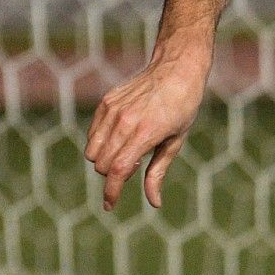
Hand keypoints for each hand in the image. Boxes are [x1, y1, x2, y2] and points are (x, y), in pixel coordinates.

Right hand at [84, 57, 206, 209]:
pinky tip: (120, 136)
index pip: (118, 170)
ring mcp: (113, 109)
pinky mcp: (106, 102)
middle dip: (113, 175)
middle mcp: (125, 121)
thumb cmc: (182, 107)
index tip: (110, 205)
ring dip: (104, 160)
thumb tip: (154, 203)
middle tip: (135, 163)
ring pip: (92, 150)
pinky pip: (93, 133)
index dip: (112, 191)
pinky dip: (100, 142)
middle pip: (102, 164)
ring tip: (127, 150)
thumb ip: (158, 173)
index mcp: (145, 133)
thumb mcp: (175, 142)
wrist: (176, 68)